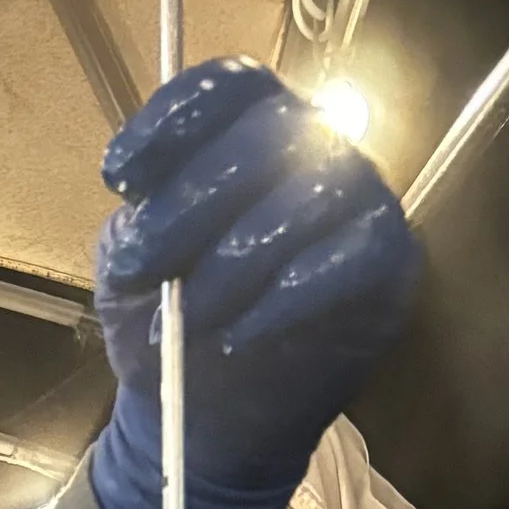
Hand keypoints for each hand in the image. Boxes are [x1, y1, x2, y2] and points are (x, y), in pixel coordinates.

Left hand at [87, 59, 420, 508]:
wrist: (208, 422)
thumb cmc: (172, 327)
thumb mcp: (134, 270)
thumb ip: (137, 222)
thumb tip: (142, 199)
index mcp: (248, 133)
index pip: (230, 86)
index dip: (173, 118)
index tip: (118, 178)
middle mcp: (315, 148)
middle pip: (268, 131)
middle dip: (191, 201)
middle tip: (141, 266)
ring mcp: (360, 200)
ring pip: (312, 193)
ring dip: (234, 259)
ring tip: (186, 318)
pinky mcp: (390, 262)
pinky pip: (353, 257)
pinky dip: (289, 297)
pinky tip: (239, 336)